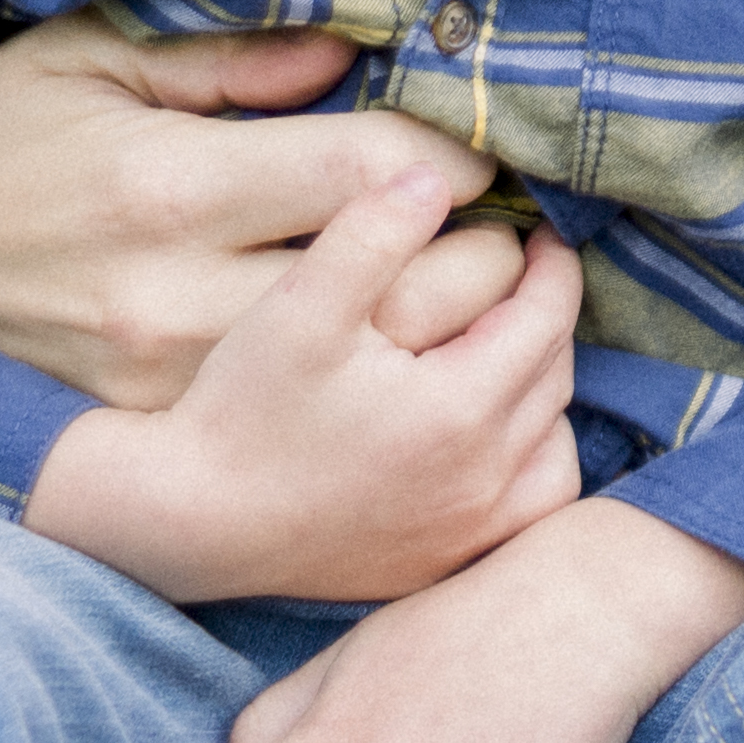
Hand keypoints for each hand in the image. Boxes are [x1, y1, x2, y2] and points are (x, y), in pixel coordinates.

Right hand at [0, 17, 522, 403]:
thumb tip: (348, 56)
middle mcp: (178, 303)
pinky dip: (383, 399)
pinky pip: (318, 430)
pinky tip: (396, 359)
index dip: (452, 155)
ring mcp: (175, 389)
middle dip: (476, 251)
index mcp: (169, 189)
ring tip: (461, 283)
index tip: (470, 146)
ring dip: (446, 332)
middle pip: (401, 290)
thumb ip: (227, 56)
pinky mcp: (168, 440)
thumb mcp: (84, 61)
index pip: (373, 174)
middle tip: (496, 220)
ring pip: (376, 374)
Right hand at [24, 169, 582, 603]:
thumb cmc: (239, 409)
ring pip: (554, 446)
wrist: (189, 523)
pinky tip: (492, 434)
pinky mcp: (444, 563)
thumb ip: (372, 231)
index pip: (546, 317)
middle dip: (546, 317)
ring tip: (505, 348)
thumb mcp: (300, 304)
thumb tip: (435, 179)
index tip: (539, 231)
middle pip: (555, 377)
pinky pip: (529, 508)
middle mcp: (481, 479)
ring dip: (544, 391)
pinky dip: (529, 462)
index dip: (552, 264)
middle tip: (522, 275)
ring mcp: (467, 531)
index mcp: (459, 408)